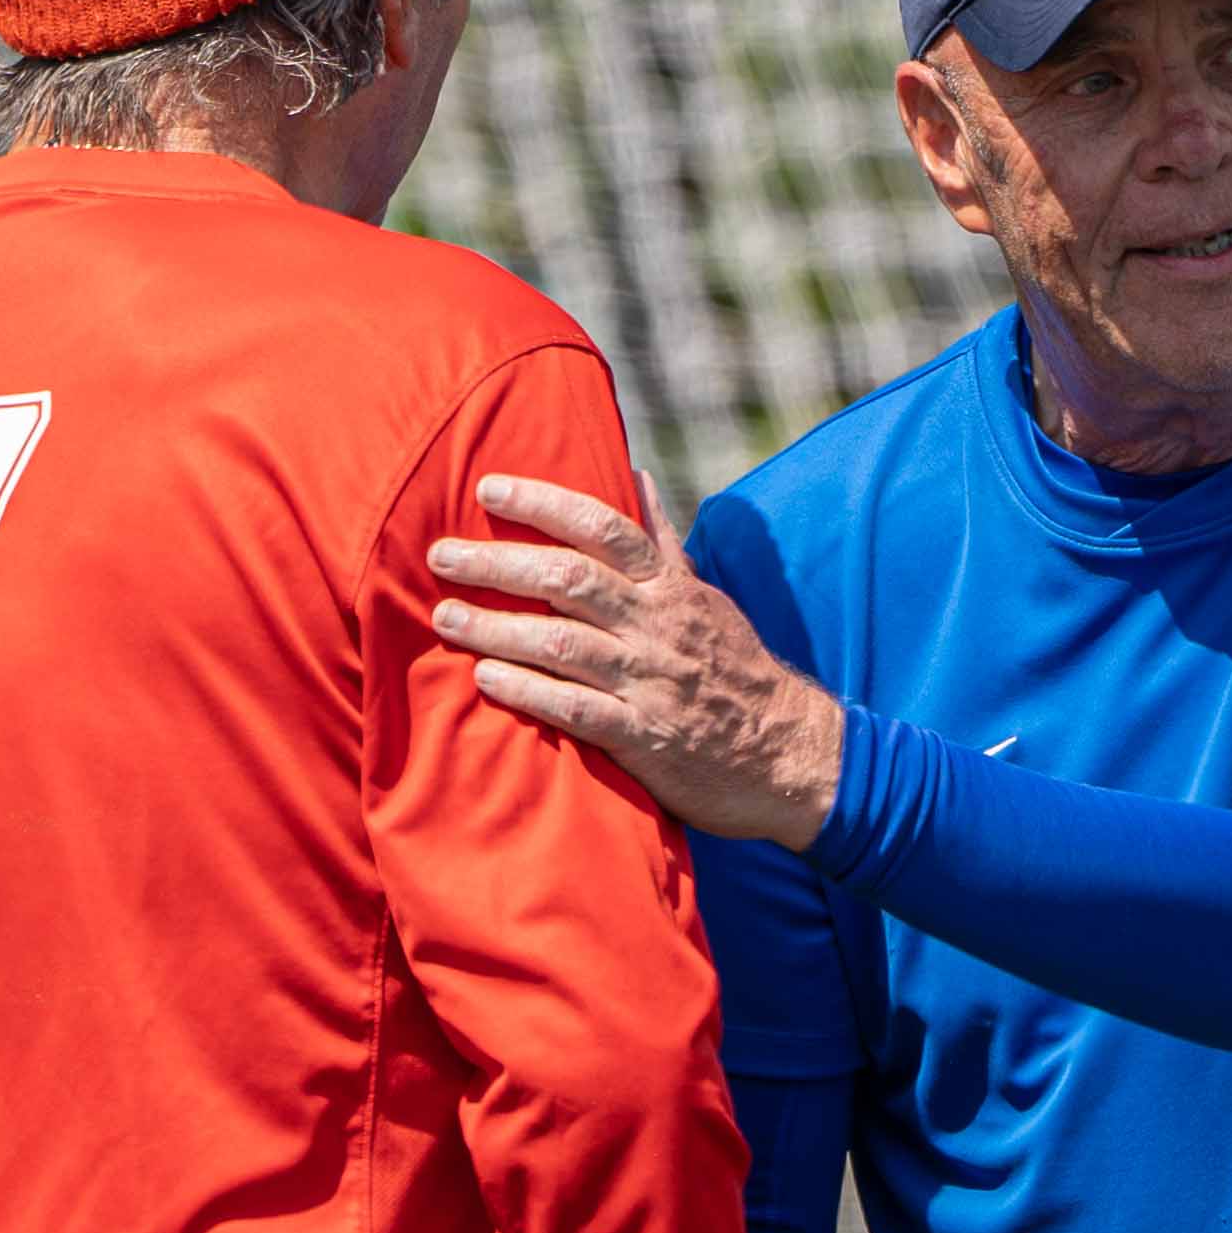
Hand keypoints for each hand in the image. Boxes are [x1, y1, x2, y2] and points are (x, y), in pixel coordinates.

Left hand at [426, 471, 847, 848]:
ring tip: (444, 618)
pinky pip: (578, 709)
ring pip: (564, 643)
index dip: (544, 502)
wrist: (790, 755)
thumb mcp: (705, 598)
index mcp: (670, 588)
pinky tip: (487, 679)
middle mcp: (658, 627)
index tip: (490, 488)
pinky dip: (530, 691)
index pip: (604, 527)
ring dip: (497, 628)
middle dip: (499, 563)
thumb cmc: (734, 670)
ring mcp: (651, 682)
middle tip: (441, 555)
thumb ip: (662, 543)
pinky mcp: (646, 738)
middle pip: (569, 580)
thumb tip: (636, 476)